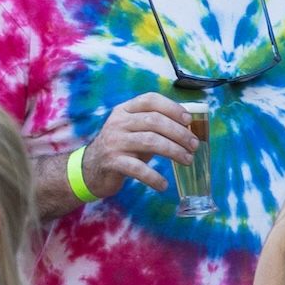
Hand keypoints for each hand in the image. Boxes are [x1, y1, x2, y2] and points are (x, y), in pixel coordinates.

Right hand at [85, 92, 205, 194]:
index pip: (150, 100)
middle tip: (194, 145)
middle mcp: (118, 122)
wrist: (90, 168)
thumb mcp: (135, 130)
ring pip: (150, 141)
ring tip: (187, 160)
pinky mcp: (112, 162)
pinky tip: (163, 184)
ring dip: (173, 151)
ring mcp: (114, 141)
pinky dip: (154, 177)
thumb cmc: (122, 147)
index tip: (188, 120)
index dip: (172, 107)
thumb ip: (155, 125)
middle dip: (179, 133)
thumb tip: (189, 128)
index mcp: (125, 109)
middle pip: (154, 121)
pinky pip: (138, 168)